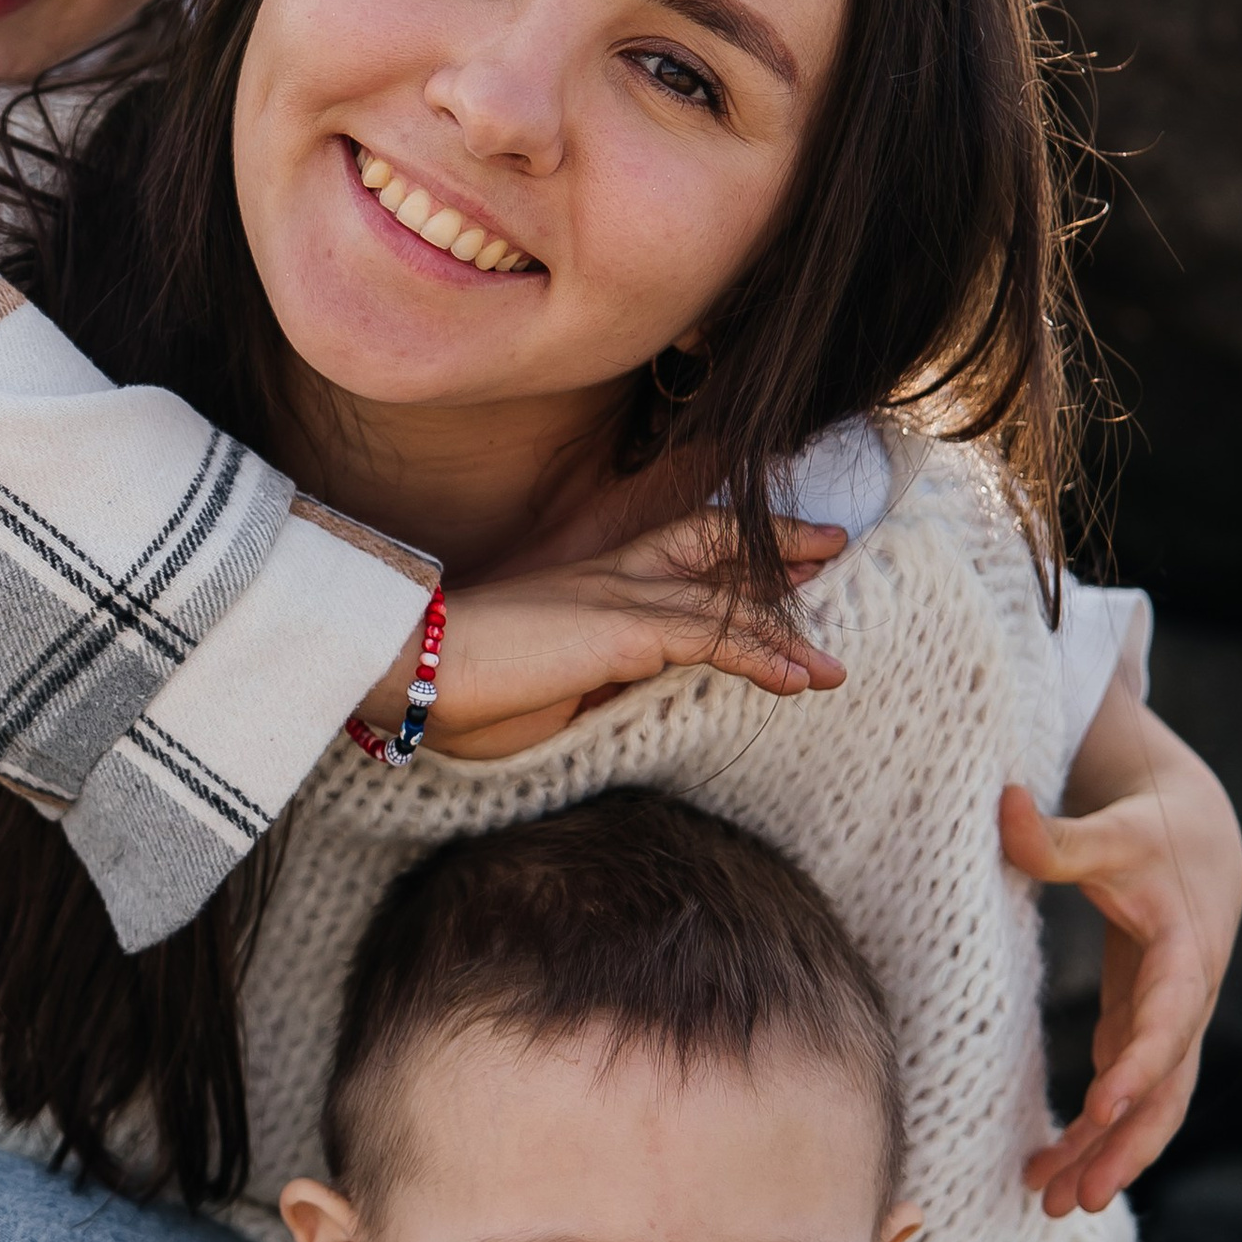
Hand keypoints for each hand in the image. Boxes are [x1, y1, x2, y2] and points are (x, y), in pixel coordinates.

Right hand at [357, 517, 848, 765]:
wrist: (408, 672)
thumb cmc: (455, 694)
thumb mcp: (543, 695)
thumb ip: (592, 686)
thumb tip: (628, 699)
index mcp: (583, 590)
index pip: (669, 560)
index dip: (725, 559)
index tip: (773, 568)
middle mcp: (607, 577)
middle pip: (707, 542)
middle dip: (772, 544)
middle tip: (829, 547)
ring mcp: (617, 596)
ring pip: (724, 597)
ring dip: (786, 630)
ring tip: (833, 664)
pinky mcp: (623, 627)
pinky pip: (714, 637)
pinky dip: (764, 657)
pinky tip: (801, 680)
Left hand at [1007, 701, 1241, 1215]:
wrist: (1198, 837)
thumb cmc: (1153, 829)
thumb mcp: (1113, 828)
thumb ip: (1058, 835)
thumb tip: (1003, 803)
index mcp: (1185, 955)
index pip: (1167, 1020)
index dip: (1139, 1064)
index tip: (1102, 1106)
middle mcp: (1182, 1002)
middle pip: (1166, 1088)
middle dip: (1128, 1146)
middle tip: (1081, 1198)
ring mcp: (1162, 1023)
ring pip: (1147, 1107)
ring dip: (1105, 1157)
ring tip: (1053, 1205)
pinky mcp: (1137, 1029)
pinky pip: (1121, 1097)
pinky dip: (1089, 1136)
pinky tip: (1045, 1173)